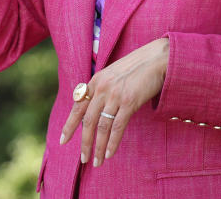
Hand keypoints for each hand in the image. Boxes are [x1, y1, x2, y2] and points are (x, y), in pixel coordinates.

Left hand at [59, 38, 169, 166]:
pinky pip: (117, 127)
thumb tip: (96, 108)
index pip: (77, 106)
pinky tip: (109, 154)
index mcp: (96, 81)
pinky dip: (112, 143)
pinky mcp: (129, 102)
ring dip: (98, 147)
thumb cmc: (138, 67)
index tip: (63, 140)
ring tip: (97, 161)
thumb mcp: (113, 74)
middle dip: (84, 142)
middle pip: (87, 121)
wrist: (157, 59)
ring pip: (101, 127)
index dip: (69, 125)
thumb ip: (103, 89)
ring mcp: (115, 95)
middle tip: (83, 159)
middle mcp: (102, 88)